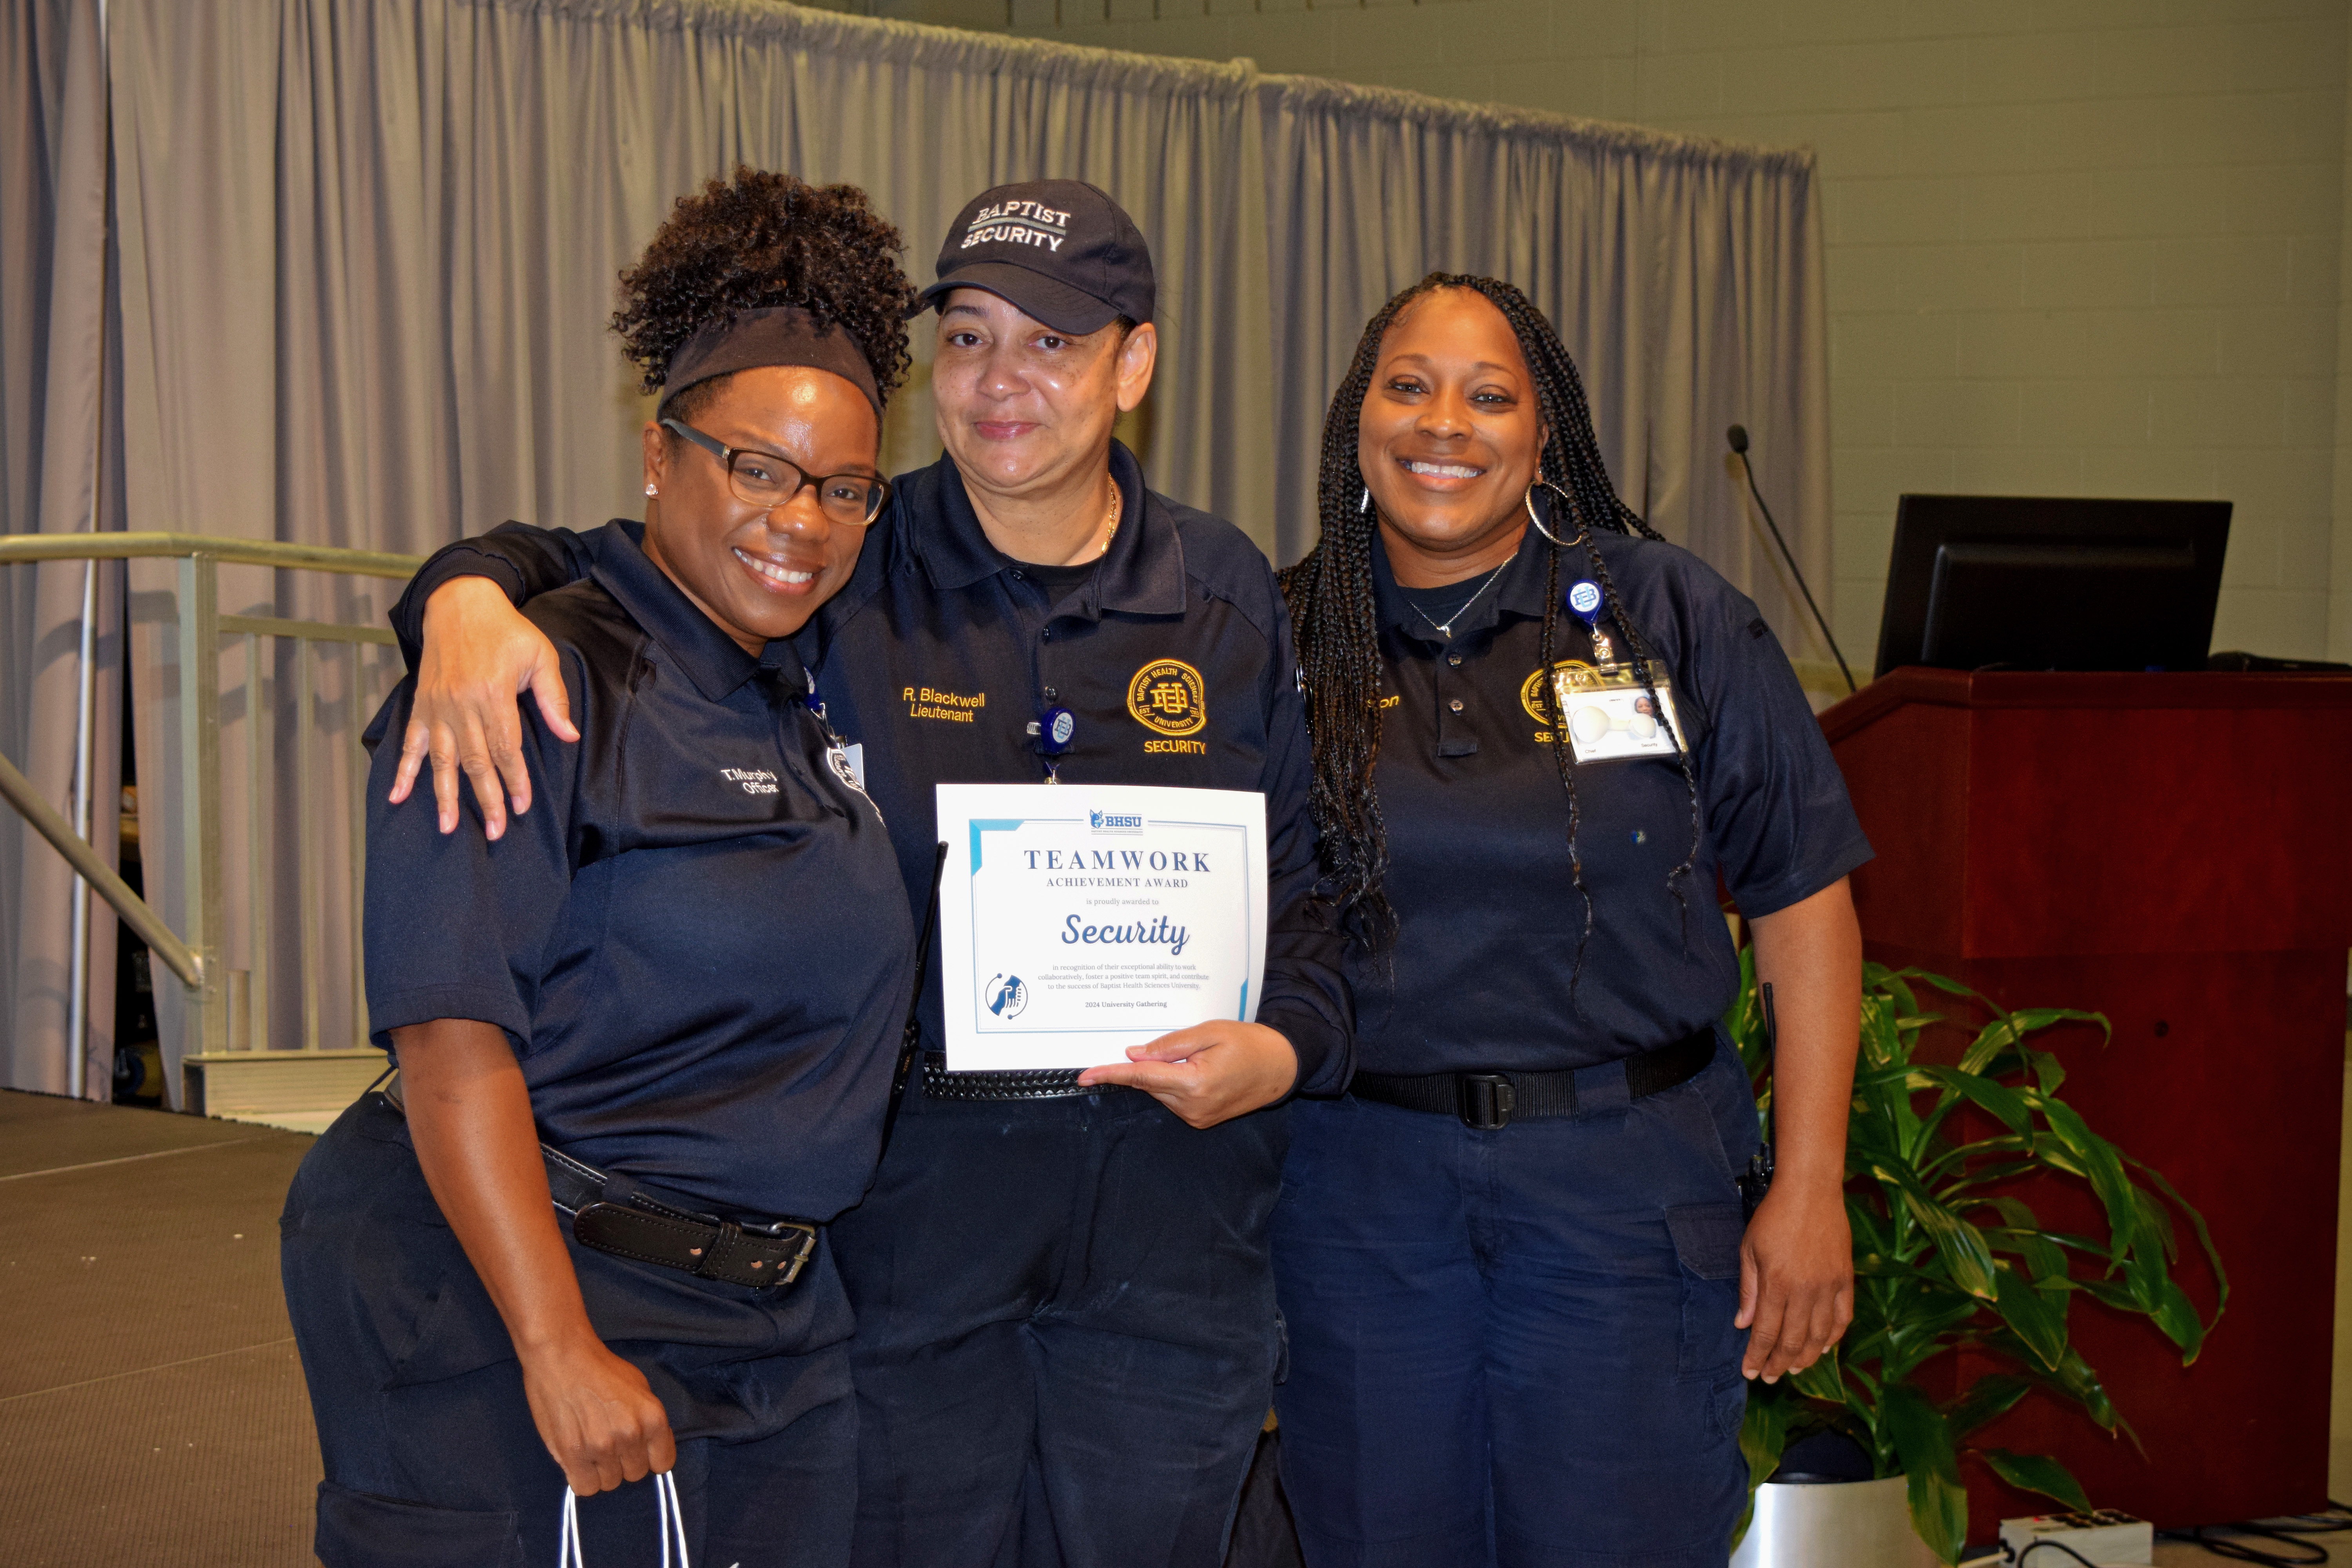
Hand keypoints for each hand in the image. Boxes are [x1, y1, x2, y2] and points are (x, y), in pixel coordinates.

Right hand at [388, 577, 576, 838]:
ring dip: (444, 796)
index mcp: (493, 695)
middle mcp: (461, 704)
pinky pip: (410, 742)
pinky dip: (403, 770)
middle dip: (486, 799)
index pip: (505, 749)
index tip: (521, 807)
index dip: (515, 781)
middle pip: (475, 762)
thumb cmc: (506, 630)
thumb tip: (568, 737)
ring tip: (448, 828)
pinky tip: (397, 797)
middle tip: (494, 832)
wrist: (460, 602)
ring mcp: (437, 706)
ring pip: (442, 760)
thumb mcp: (540, 656)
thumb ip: (552, 699)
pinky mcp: (422, 704)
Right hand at [518, 1333, 676, 1494]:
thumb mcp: (640, 1388)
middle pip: (634, 1474)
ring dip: (601, 1470)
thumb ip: (648, 1421)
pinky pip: (585, 1488)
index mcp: (653, 1418)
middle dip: (623, 1462)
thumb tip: (651, 1447)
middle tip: (608, 1443)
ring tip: (590, 1446)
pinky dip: (582, 1478)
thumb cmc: (601, 1369)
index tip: (638, 1451)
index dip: (649, 1458)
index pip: (662, 1464)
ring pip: (610, 1483)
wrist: (563, 1356)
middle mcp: (631, 1435)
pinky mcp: (573, 1454)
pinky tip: (578, 1459)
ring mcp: (602, 1447)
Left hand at [1075, 1021, 1296, 1127]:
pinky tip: (1197, 1070)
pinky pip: (1174, 1099)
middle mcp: (1192, 1107)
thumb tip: (1133, 1054)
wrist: (1281, 1067)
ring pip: (1160, 1092)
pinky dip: (1174, 1083)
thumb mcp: (1210, 1032)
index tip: (1084, 1075)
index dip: (1110, 1074)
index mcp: (1194, 1083)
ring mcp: (1197, 1118)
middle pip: (1149, 1084)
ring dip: (1164, 1073)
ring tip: (1198, 1057)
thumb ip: (1169, 1045)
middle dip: (1148, 1064)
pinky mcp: (1201, 1120)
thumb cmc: (1249, 1044)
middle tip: (1178, 1047)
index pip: (1141, 1077)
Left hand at [1737, 1178, 1853, 1382]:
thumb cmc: (1774, 1217)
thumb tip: (1742, 1324)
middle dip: (1778, 1364)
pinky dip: (1834, 1338)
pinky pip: (1843, 1318)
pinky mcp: (1846, 1279)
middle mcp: (1804, 1290)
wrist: (1810, 1191)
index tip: (1750, 1373)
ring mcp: (1829, 1286)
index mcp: (1776, 1284)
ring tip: (1793, 1369)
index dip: (1757, 1357)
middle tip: (1770, 1378)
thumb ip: (1748, 1290)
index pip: (1765, 1333)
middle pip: (1792, 1340)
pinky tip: (1823, 1348)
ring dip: (1806, 1357)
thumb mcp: (1749, 1249)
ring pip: (1819, 1336)